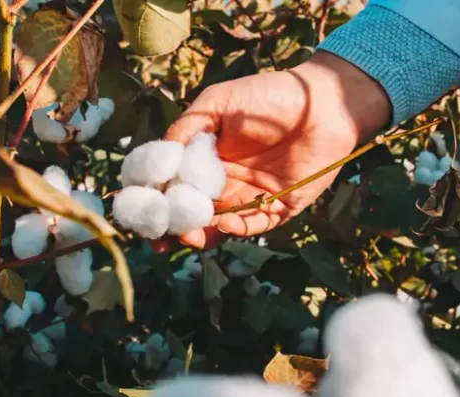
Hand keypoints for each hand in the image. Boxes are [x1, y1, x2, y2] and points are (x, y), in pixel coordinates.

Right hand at [154, 51, 390, 249]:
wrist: (321, 104)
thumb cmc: (269, 97)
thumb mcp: (218, 103)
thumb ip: (188, 127)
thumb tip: (161, 155)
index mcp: (207, 159)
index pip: (174, 185)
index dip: (155, 199)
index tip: (138, 208)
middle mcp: (226, 182)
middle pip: (192, 212)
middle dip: (173, 227)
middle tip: (158, 237)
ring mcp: (251, 198)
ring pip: (219, 226)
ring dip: (201, 235)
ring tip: (188, 236)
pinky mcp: (279, 208)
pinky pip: (253, 226)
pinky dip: (236, 229)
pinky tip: (223, 223)